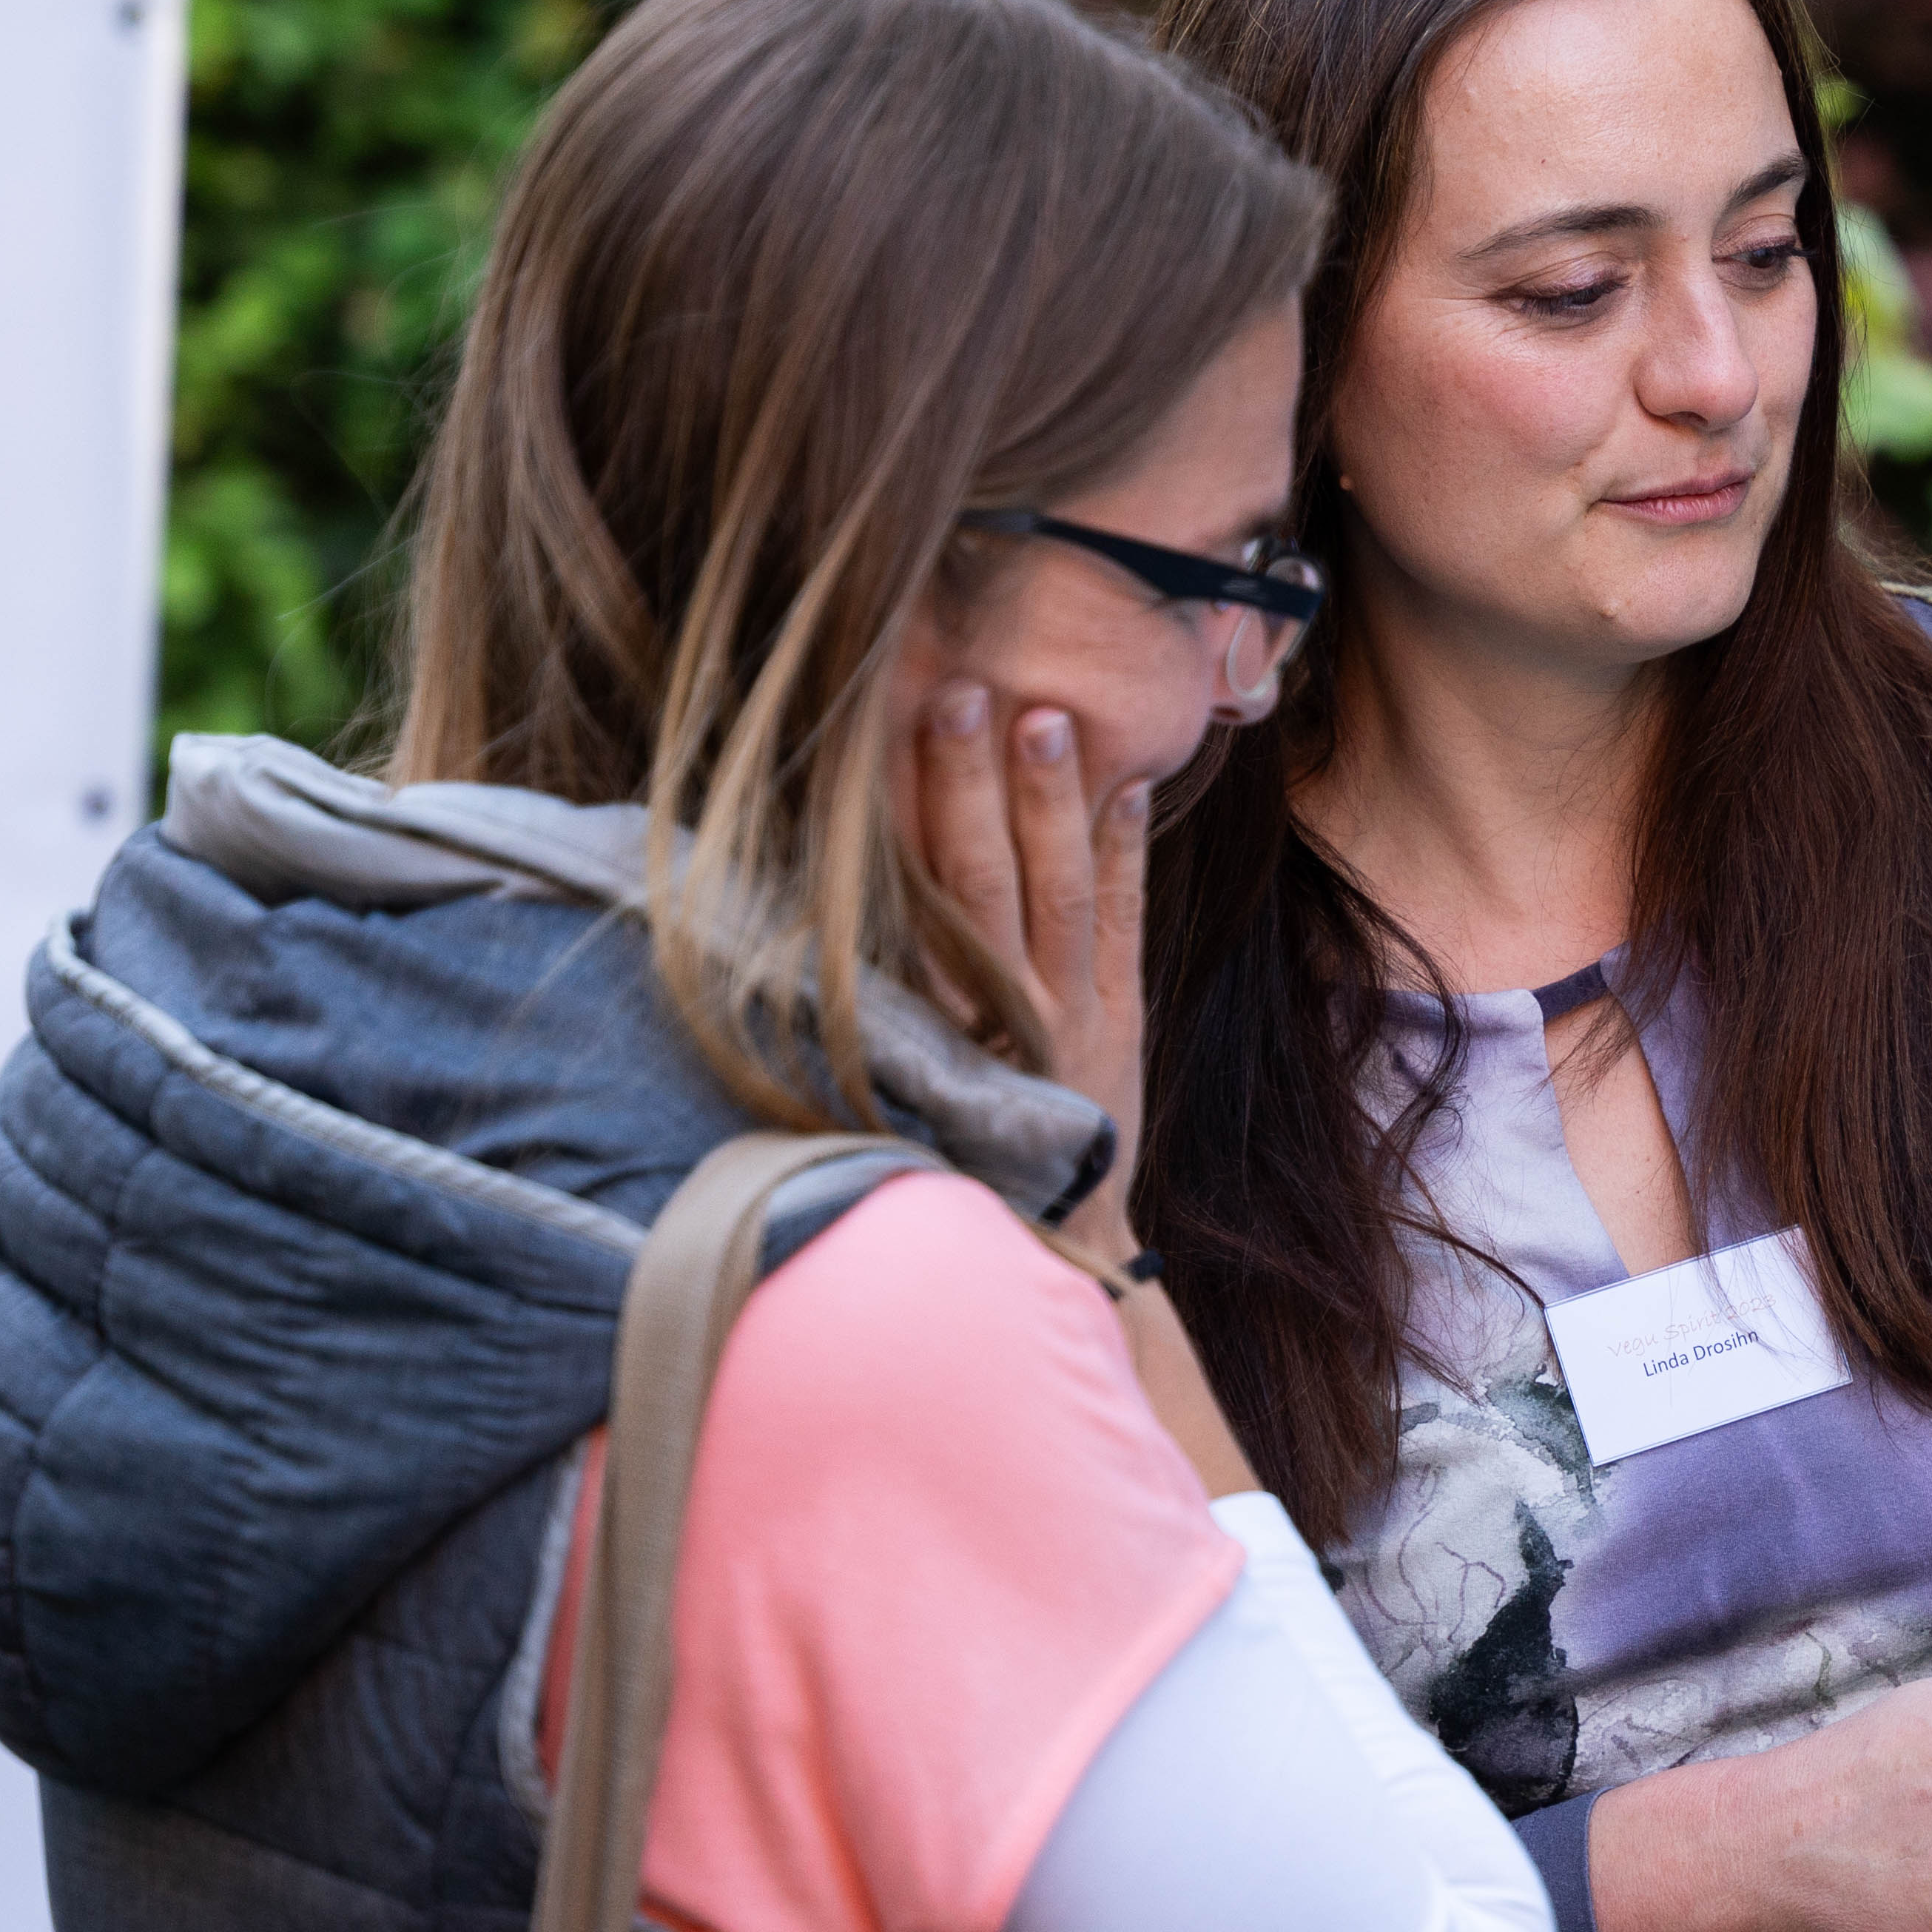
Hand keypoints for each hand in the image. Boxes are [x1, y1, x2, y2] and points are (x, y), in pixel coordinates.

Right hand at [910, 680, 1154, 1250]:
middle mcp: (1006, 1011)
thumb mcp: (901, 1093)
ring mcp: (1073, 1009)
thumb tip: (803, 932)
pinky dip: (1126, 850)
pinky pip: (1123, 918)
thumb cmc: (956, 1160)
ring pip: (1060, 887)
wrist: (1057, 1235)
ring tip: (1044, 716)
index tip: (878, 752)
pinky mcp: (1123, 1013)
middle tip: (961, 696)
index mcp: (942, 1029)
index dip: (901, 830)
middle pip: (984, 880)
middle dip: (970, 787)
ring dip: (1051, 799)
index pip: (915, 910)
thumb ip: (873, 1016)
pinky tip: (1128, 785)